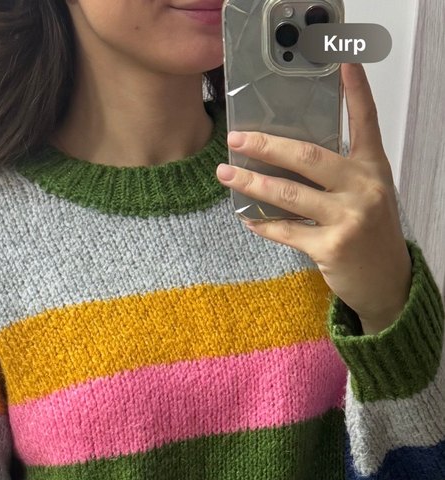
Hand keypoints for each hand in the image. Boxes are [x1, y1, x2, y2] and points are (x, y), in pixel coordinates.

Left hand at [216, 63, 412, 332]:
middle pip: (308, 157)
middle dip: (267, 147)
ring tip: (227, 174)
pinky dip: (264, 225)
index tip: (343, 62)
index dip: (355, 90)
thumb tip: (292, 154)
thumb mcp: (368, 194)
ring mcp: (348, 218)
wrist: (387, 283)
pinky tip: (248, 220)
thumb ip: (342, 172)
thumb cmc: (371, 234)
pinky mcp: (331, 247)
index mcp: (372, 168)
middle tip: (237, 138)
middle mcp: (363, 188)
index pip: (365, 121)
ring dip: (252, 184)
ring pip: (289, 194)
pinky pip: (288, 231)